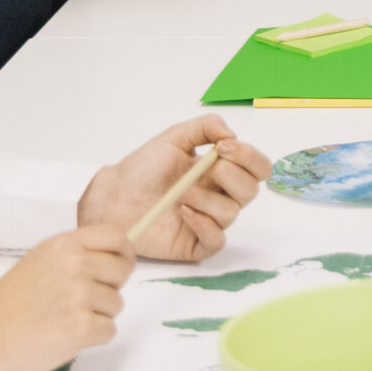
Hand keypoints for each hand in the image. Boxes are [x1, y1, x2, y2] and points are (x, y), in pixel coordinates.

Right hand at [0, 226, 134, 370]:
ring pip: (116, 304)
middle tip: (82, 302)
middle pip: (122, 270)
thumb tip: (114, 258)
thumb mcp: (39, 262)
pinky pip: (109, 330)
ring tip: (64, 320)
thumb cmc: (7, 306)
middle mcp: (75, 264)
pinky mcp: (81, 327)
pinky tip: (66, 337)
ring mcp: (79, 295)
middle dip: (110, 288)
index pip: (116, 236)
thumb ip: (75, 255)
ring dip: (98, 315)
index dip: (124, 252)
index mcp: (64, 245)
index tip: (120, 266)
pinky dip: (93, 338)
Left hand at [77, 113, 271, 260]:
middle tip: (206, 169)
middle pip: (251, 190)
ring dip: (209, 199)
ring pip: (232, 213)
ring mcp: (209, 220)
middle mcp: (219, 194)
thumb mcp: (174, 137)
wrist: (114, 196)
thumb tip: (231, 135)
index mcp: (220, 168)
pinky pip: (217, 240)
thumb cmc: (143, 167)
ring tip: (182, 194)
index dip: (250, 157)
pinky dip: (204, 225)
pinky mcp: (195, 244)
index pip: (257, 166)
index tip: (223, 148)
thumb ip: (206, 127)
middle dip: (232, 176)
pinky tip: (184, 213)